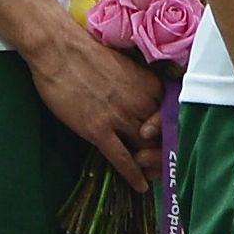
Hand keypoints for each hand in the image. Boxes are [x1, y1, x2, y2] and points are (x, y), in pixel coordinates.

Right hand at [25, 28, 161, 189]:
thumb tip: (141, 103)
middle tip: (165, 167)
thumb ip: (139, 87)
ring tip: (153, 178)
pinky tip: (139, 185)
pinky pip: (121, 158)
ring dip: (151, 168)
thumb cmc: (87, 53)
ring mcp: (119, 117)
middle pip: (163, 138)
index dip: (175, 136)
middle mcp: (141, 103)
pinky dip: (132, 174)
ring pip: (146, 151)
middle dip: (167, 155)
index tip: (174, 145)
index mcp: (151, 86)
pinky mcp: (97, 129)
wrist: (58, 48)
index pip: (173, 119)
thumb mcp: (126, 67)